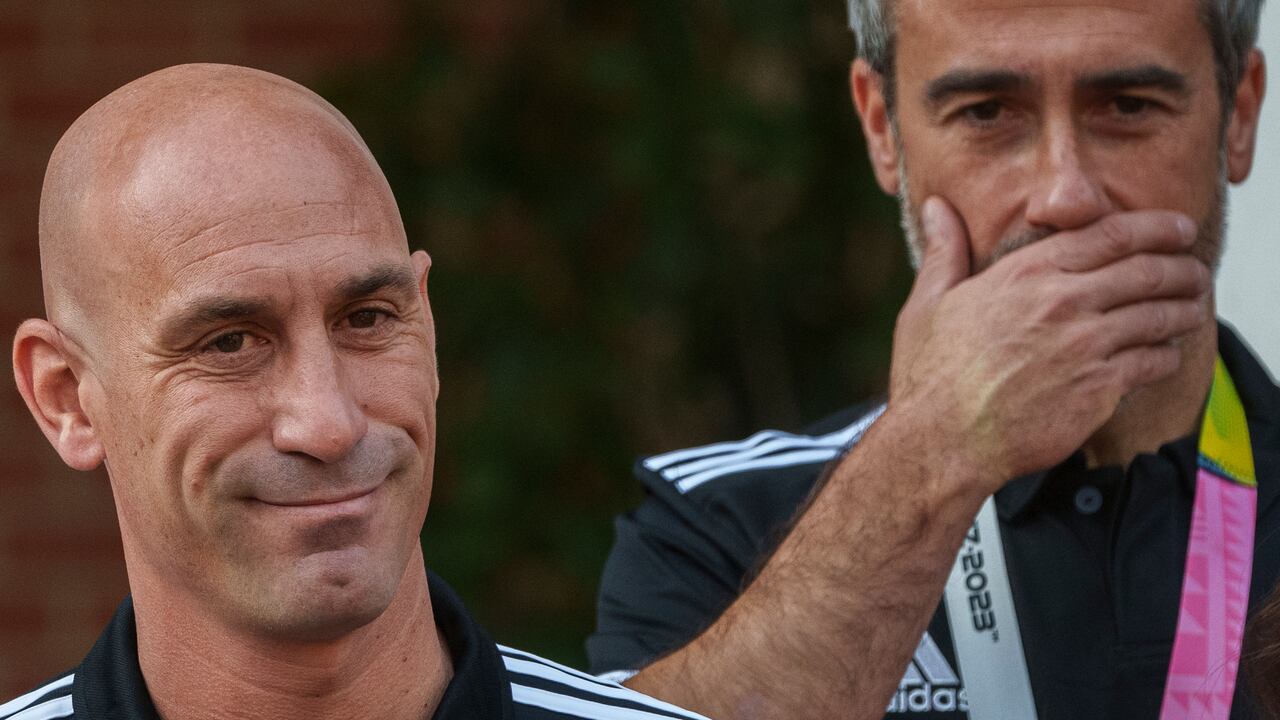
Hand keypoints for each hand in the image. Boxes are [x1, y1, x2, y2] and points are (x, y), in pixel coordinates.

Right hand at [888, 197, 1210, 488]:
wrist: (942, 440)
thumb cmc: (930, 375)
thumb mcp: (927, 303)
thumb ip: (944, 251)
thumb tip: (936, 207)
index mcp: (1027, 274)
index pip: (1110, 234)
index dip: (1155, 227)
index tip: (1177, 228)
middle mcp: (1063, 302)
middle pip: (1147, 271)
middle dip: (1181, 267)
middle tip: (1194, 271)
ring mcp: (1086, 346)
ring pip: (1159, 315)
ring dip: (1184, 309)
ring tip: (1192, 308)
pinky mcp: (1099, 389)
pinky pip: (1153, 363)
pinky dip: (1167, 356)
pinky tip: (1165, 355)